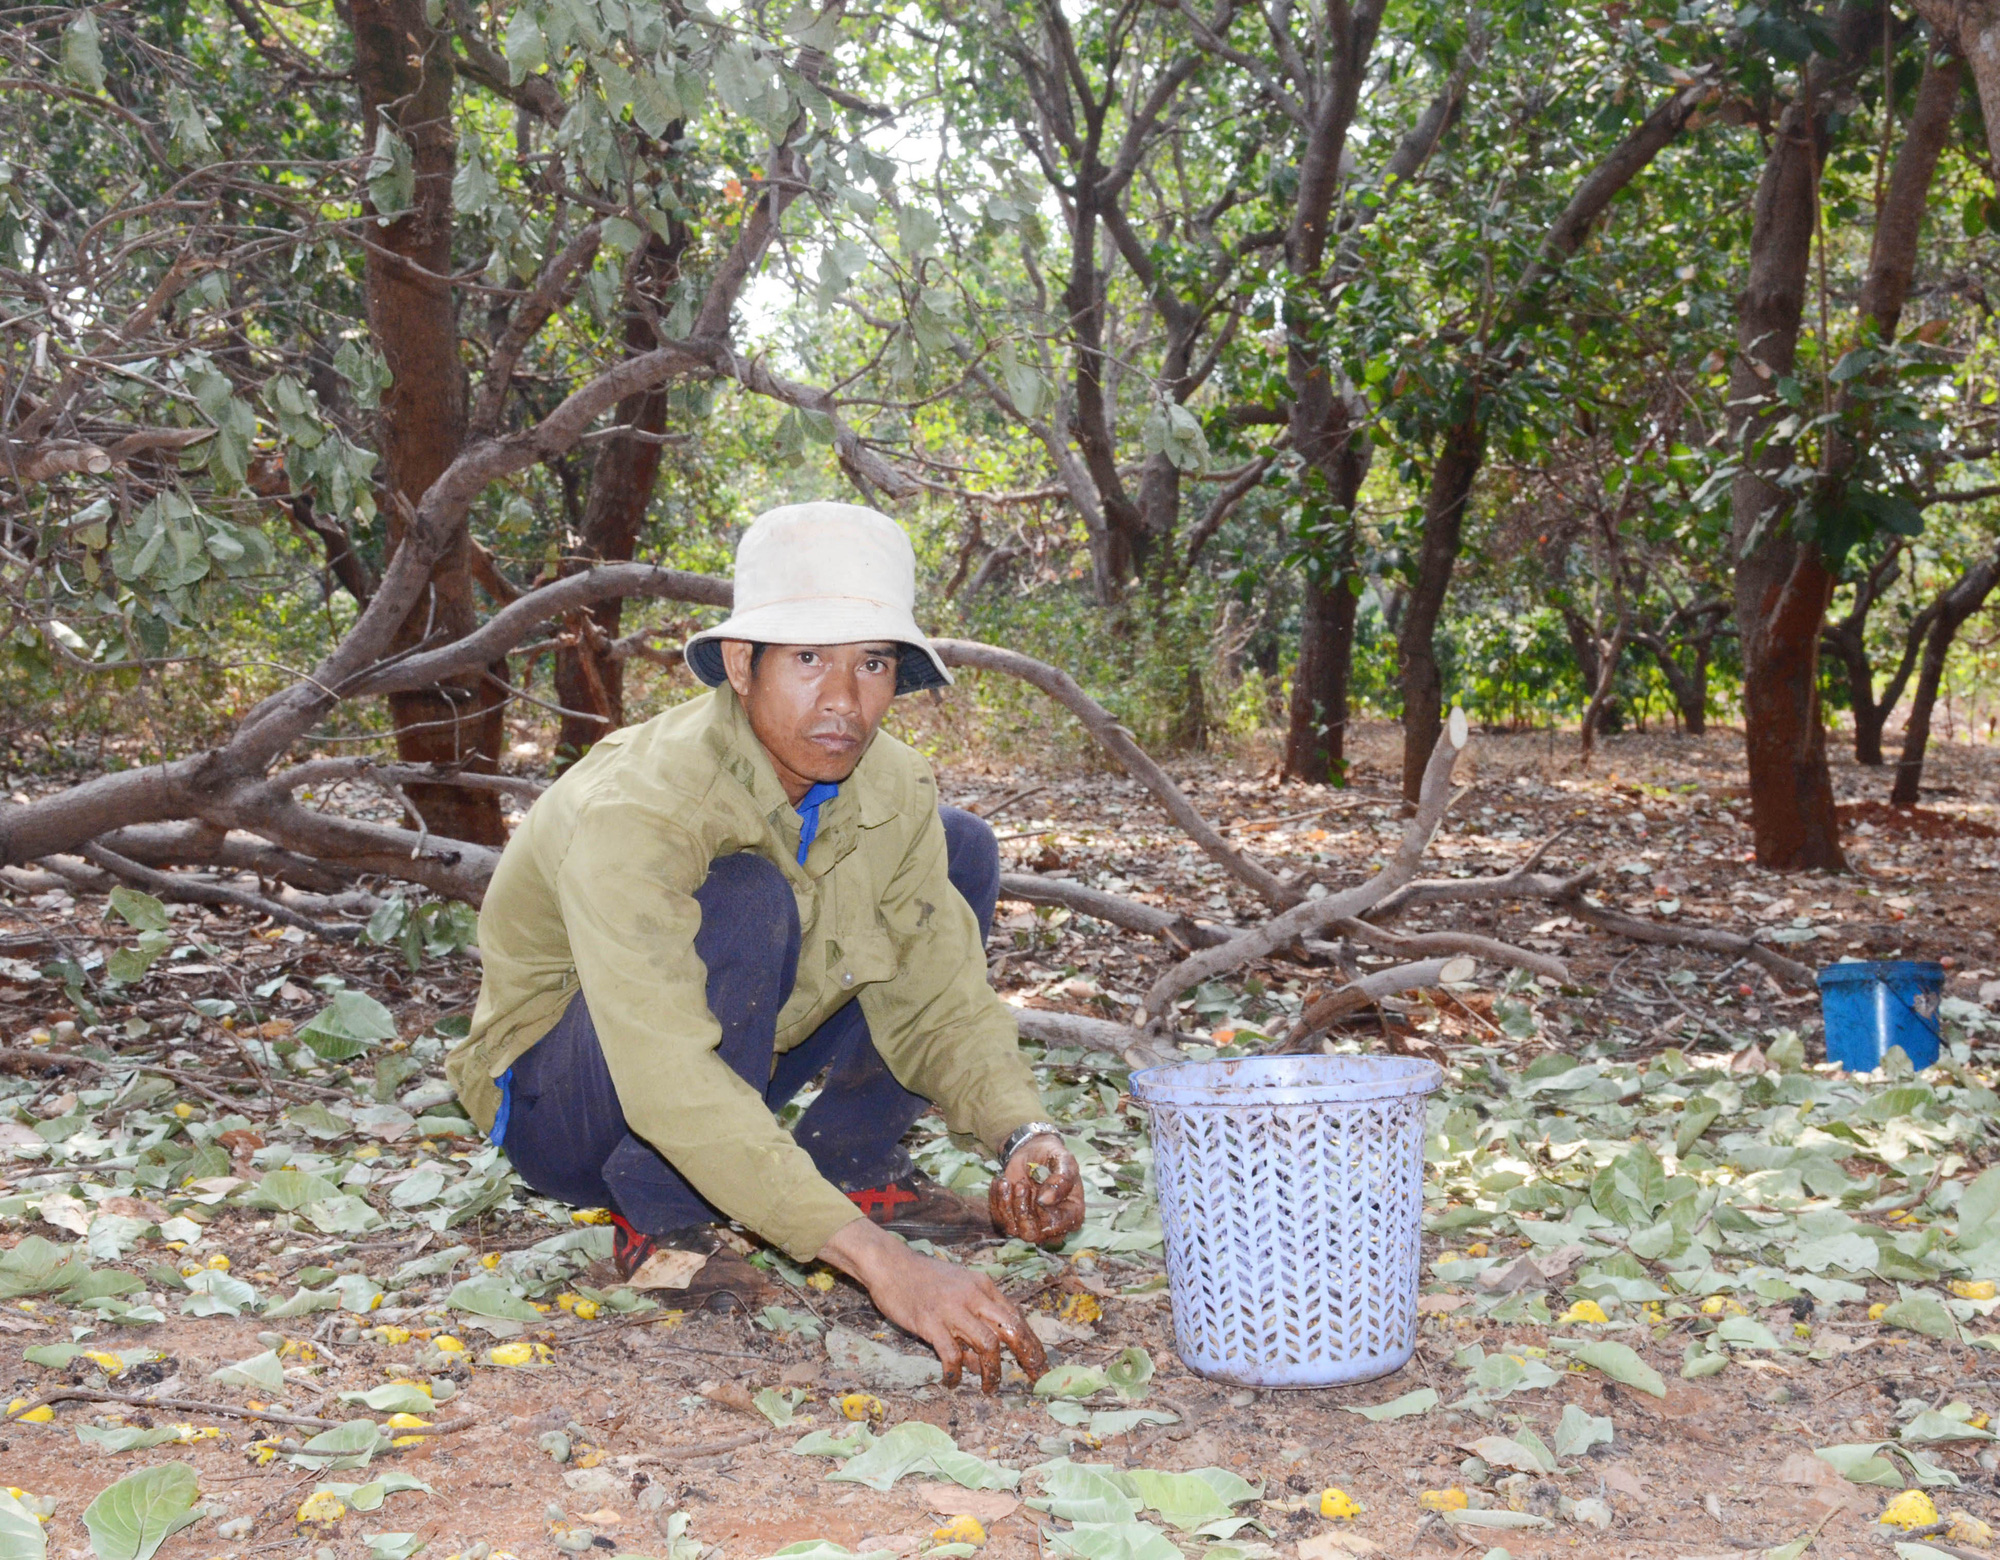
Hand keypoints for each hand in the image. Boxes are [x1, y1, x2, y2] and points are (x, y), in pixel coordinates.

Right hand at [818, 1218, 1047, 1390]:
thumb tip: (983, 1358)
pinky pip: (952, 1354)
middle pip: (1010, 1330)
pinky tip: (952, 1381)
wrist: (891, 1265)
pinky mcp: (930, 1323)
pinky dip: (956, 1373)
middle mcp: (973, 1296)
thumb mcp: (959, 1288)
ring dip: (991, 1371)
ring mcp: (952, 1309)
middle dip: (1026, 1356)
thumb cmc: (924, 1279)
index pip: (1016, 1316)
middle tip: (1031, 1378)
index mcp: (983, 1285)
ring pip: (987, 1344)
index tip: (1040, 1364)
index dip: (1031, 1342)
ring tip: (988, 1387)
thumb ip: (975, 1318)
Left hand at [988, 1131, 1084, 1246]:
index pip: (1056, 1227)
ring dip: (1007, 1204)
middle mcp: (1053, 1226)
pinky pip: (999, 1219)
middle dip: (1022, 1209)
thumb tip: (1046, 1200)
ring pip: (1013, 1229)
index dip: (1043, 1212)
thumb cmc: (1053, 1157)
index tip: (1038, 1192)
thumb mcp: (1064, 1161)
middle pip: (1032, 1234)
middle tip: (1020, 1185)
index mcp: (1072, 1214)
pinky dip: (996, 1200)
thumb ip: (1061, 1179)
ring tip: (1007, 1181)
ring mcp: (1031, 1224)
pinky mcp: (1012, 1219)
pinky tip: (1001, 1182)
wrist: (1033, 1151)